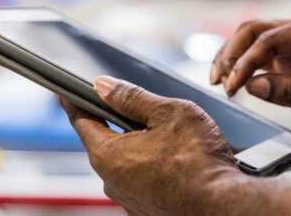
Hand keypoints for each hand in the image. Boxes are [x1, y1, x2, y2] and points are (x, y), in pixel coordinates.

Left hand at [60, 76, 242, 215]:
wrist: (224, 207)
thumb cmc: (199, 161)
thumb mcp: (167, 113)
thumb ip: (131, 97)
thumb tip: (103, 86)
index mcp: (109, 155)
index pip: (81, 120)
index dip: (74, 101)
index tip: (66, 91)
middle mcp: (112, 181)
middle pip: (105, 141)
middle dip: (118, 122)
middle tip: (138, 108)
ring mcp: (129, 199)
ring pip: (126, 161)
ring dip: (139, 145)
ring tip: (169, 137)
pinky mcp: (146, 209)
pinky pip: (141, 179)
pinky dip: (151, 166)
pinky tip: (175, 160)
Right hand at [210, 15, 290, 140]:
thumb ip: (290, 92)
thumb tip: (252, 86)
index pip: (271, 38)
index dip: (245, 62)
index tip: (231, 86)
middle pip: (255, 30)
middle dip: (232, 53)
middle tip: (218, 81)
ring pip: (253, 39)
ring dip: (232, 57)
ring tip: (218, 81)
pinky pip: (260, 53)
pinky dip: (243, 65)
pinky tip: (231, 80)